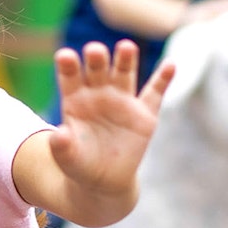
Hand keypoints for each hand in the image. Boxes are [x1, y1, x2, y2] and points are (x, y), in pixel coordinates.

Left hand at [51, 40, 173, 201]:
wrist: (103, 179)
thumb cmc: (79, 164)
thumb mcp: (67, 157)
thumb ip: (61, 146)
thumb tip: (57, 135)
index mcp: (75, 99)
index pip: (70, 77)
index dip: (68, 66)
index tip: (65, 56)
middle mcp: (98, 93)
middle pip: (97, 69)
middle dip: (96, 59)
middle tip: (94, 50)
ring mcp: (122, 100)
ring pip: (124, 73)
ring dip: (125, 60)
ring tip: (126, 47)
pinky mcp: (144, 113)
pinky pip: (155, 92)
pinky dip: (163, 79)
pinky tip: (170, 65)